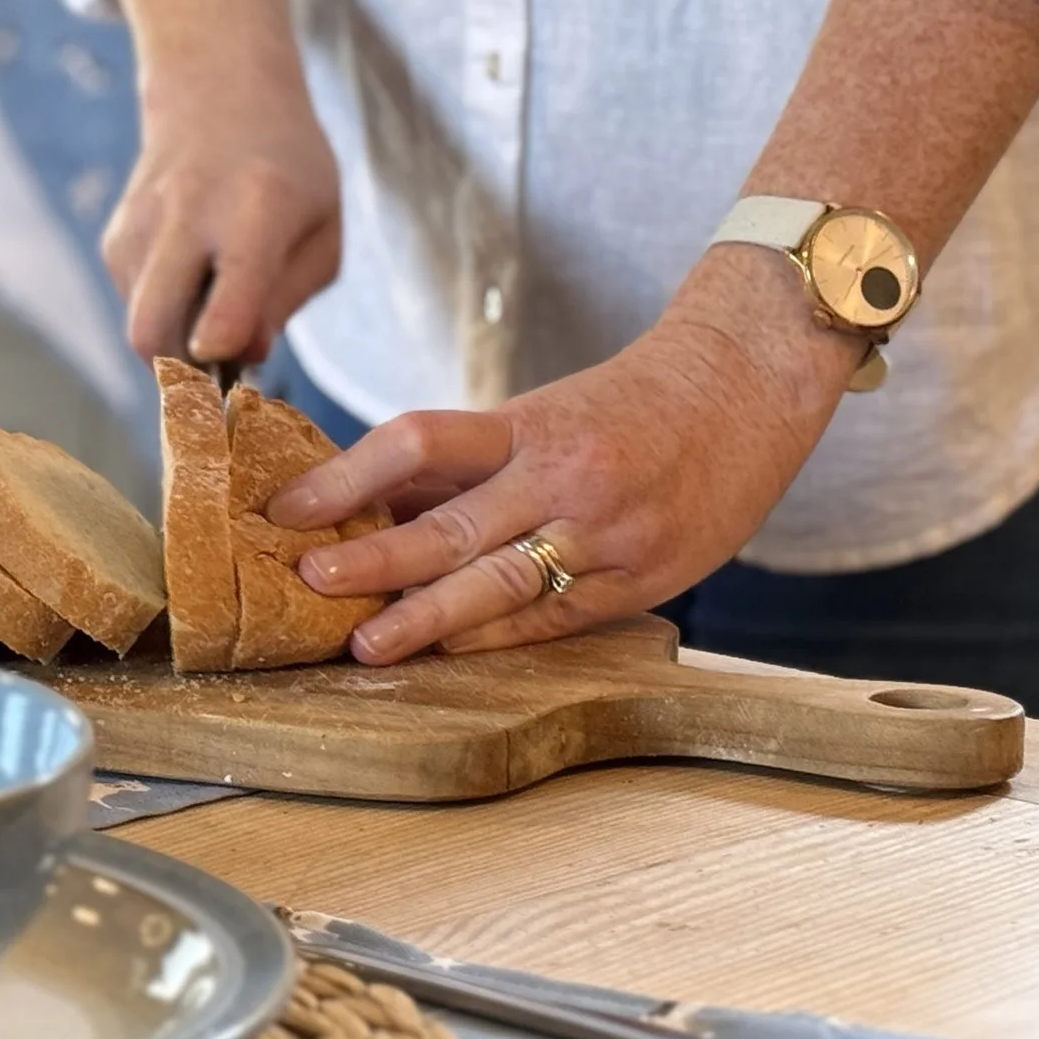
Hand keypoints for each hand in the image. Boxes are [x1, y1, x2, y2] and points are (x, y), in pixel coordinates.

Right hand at [102, 41, 341, 365]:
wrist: (217, 93)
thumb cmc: (288, 174)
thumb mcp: (321, 230)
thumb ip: (286, 300)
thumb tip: (238, 356)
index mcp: (259, 206)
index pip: (230, 287)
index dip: (219, 338)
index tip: (217, 356)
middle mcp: (187, 213)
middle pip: (153, 328)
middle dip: (182, 374)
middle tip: (222, 373)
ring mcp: (140, 226)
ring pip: (141, 327)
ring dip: (180, 342)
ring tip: (218, 305)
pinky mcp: (114, 240)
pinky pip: (135, 307)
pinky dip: (166, 313)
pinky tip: (192, 275)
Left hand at [264, 249, 858, 663]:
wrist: (751, 383)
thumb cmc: (627, 404)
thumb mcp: (542, 414)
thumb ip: (462, 461)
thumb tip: (362, 507)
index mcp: (528, 425)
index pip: (418, 441)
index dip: (346, 476)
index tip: (288, 508)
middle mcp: (563, 477)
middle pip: (451, 525)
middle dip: (373, 561)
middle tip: (306, 584)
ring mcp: (606, 534)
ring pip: (501, 584)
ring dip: (425, 619)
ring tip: (364, 644)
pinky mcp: (642, 580)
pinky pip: (554, 619)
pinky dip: (494, 639)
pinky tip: (443, 655)